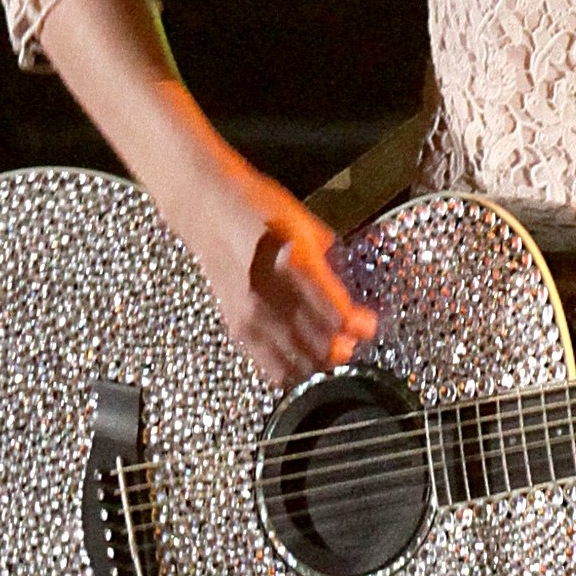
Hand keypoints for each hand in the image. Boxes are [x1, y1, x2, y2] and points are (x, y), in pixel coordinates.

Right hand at [181, 162, 377, 385]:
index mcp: (293, 264)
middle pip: (318, 344)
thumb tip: (344, 286)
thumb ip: (326, 260)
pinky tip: (302, 365)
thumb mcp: (303, 224)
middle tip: (354, 342)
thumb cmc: (257, 206)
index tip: (369, 325)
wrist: (206, 208)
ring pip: (295, 360)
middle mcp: (271, 295)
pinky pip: (268, 364)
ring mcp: (250, 313)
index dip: (358, 325)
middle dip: (342, 347)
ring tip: (332, 353)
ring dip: (319, 362)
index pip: (335, 313)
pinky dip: (291, 369)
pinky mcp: (236, 325)